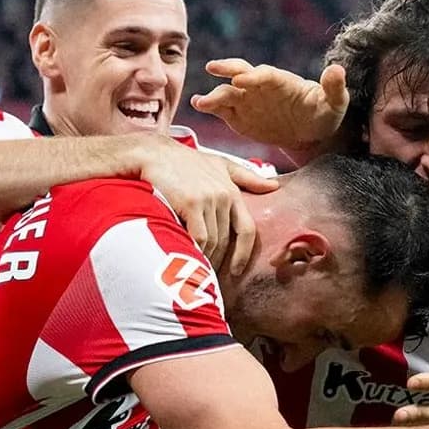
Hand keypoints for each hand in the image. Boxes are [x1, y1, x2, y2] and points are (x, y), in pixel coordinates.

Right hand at [133, 138, 279, 274]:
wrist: (153, 153)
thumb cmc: (185, 161)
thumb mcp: (220, 164)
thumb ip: (247, 177)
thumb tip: (274, 186)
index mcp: (232, 191)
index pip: (248, 230)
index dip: (244, 254)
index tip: (238, 270)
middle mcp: (224, 196)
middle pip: (227, 240)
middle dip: (219, 260)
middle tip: (210, 275)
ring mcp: (208, 200)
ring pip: (213, 241)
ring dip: (206, 258)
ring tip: (197, 270)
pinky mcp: (191, 203)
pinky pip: (199, 237)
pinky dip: (197, 251)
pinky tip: (190, 258)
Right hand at [190, 59, 348, 159]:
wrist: (312, 133)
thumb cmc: (324, 113)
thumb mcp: (335, 102)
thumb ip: (334, 87)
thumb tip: (338, 69)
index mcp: (280, 80)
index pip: (265, 74)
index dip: (255, 75)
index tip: (244, 79)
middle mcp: (259, 86)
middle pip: (240, 73)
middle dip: (228, 69)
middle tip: (213, 68)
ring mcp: (247, 101)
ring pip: (227, 94)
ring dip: (214, 96)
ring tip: (200, 101)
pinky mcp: (239, 117)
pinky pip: (223, 111)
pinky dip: (210, 107)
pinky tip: (199, 105)